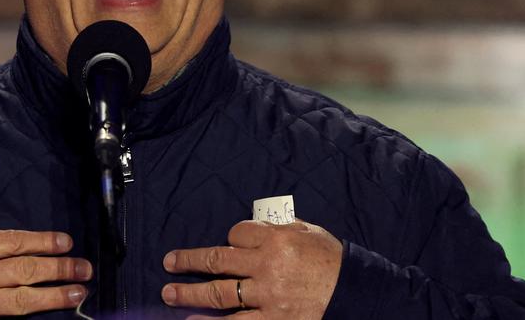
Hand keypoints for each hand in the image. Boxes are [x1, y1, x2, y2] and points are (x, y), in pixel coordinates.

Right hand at [0, 184, 91, 318]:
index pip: (11, 242)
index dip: (41, 241)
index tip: (66, 242)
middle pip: (23, 271)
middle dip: (58, 269)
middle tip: (84, 269)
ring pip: (21, 301)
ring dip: (53, 296)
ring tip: (78, 293)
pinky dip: (28, 319)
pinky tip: (48, 315)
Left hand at [161, 218, 341, 318]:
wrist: (356, 293)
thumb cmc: (332, 261)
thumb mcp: (308, 232)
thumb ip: (279, 228)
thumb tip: (252, 228)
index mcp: (275, 240)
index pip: (237, 233)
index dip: (229, 238)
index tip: (229, 245)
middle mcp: (266, 266)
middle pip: (217, 261)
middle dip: (189, 262)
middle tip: (168, 263)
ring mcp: (268, 297)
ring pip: (219, 295)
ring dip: (191, 294)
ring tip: (170, 295)